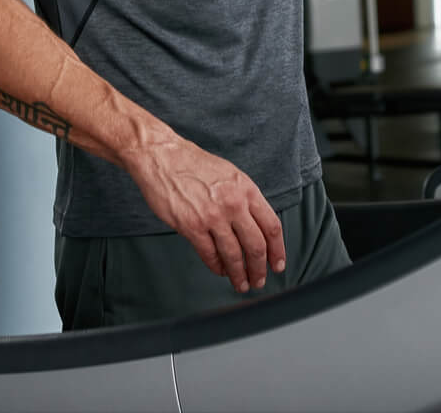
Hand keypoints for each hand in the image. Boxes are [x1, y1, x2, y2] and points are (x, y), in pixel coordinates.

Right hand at [127, 136, 285, 292]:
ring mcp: (212, 216)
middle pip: (256, 246)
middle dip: (260, 269)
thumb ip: (245, 199)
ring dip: (239, 274)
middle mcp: (233, 204)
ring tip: (241, 283)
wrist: (162, 156)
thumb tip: (256, 226)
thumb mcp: (230, 175)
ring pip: (234, 255)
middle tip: (259, 279)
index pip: (271, 226)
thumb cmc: (193, 164)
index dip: (277, 250)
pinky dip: (217, 267)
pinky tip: (220, 270)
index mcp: (246, 190)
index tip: (277, 264)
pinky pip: (209, 254)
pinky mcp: (191, 226)